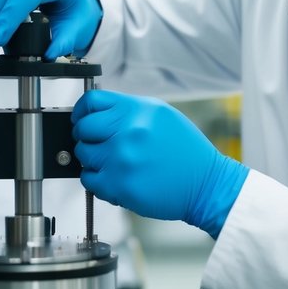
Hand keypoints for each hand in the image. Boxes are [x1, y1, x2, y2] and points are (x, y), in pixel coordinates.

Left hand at [72, 90, 248, 238]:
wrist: (205, 183)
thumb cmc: (186, 152)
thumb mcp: (162, 116)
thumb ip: (129, 111)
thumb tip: (98, 113)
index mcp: (138, 110)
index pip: (91, 102)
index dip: (82, 111)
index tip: (82, 119)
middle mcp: (128, 131)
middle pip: (82, 128)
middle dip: (87, 137)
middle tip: (100, 144)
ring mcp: (121, 159)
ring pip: (84, 155)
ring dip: (93, 160)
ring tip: (114, 163)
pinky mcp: (119, 185)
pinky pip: (89, 180)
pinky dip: (97, 180)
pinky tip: (116, 177)